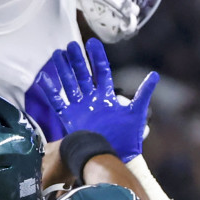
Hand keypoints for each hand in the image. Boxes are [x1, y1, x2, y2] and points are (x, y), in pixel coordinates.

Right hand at [36, 38, 157, 161]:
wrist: (112, 157)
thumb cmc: (127, 138)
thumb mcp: (137, 113)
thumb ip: (144, 93)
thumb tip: (155, 75)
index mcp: (107, 96)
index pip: (101, 71)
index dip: (97, 57)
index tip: (92, 43)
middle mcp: (92, 99)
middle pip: (83, 74)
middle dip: (77, 60)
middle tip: (71, 45)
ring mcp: (80, 107)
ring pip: (69, 84)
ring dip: (63, 70)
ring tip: (57, 53)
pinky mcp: (70, 118)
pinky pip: (58, 102)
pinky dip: (51, 91)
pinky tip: (44, 78)